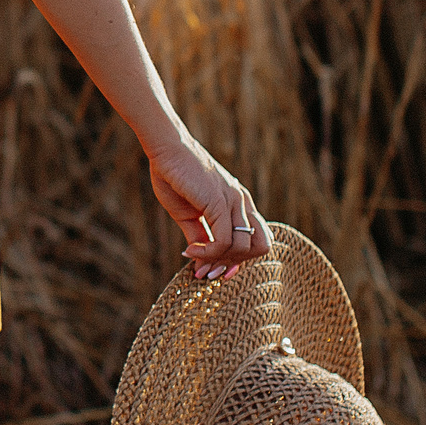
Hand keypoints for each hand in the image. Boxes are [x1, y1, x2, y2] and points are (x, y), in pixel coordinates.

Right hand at [146, 134, 270, 279]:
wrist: (165, 151)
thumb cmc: (173, 177)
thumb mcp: (188, 215)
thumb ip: (200, 237)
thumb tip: (201, 263)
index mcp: (239, 203)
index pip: (256, 240)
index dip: (238, 262)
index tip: (213, 273)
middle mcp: (242, 202)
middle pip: (260, 247)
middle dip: (234, 264)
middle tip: (207, 269)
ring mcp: (233, 201)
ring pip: (243, 248)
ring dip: (218, 261)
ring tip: (195, 258)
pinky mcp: (219, 202)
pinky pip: (223, 241)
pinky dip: (207, 253)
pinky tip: (190, 251)